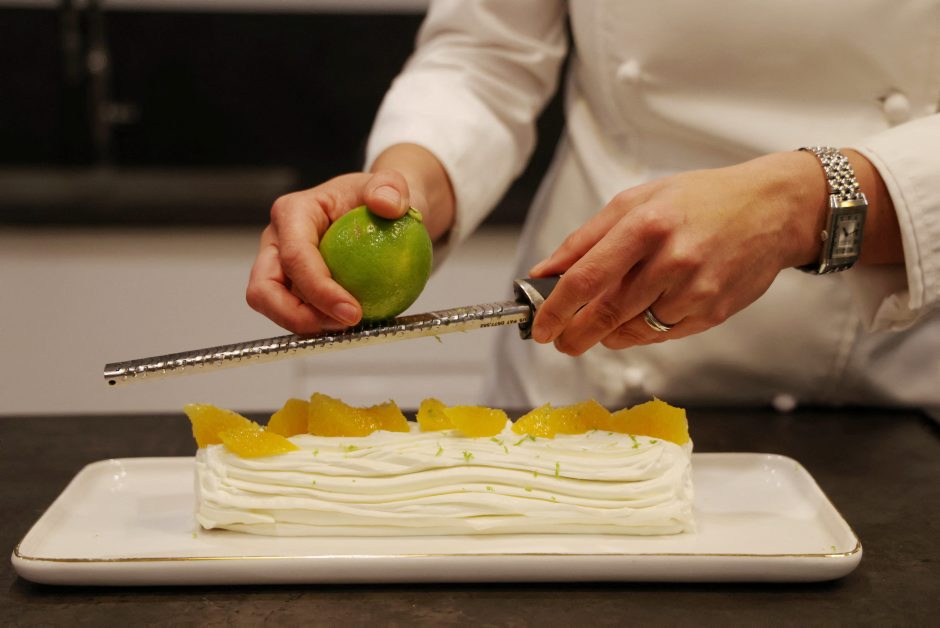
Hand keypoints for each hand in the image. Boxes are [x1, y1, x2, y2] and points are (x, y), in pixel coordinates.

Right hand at [246, 170, 417, 333]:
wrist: (381, 213)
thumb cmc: (379, 199)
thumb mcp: (392, 185)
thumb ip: (392, 187)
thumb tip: (388, 205)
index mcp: (293, 213)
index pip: (295, 256)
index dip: (319, 290)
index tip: (353, 311)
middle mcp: (277, 242)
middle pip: (263, 289)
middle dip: (295, 316)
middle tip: (342, 325)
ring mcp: (280, 268)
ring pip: (274, 307)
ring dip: (306, 325)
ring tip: (349, 326)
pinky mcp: (292, 288)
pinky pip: (297, 313)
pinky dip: (318, 325)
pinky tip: (352, 327)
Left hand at [527, 151, 828, 355]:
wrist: (773, 209)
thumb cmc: (701, 200)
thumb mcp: (637, 201)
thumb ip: (586, 239)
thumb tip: (544, 271)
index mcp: (645, 225)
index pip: (585, 279)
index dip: (554, 309)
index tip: (539, 327)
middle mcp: (671, 259)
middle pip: (605, 314)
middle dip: (574, 334)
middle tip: (561, 340)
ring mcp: (695, 290)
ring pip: (632, 331)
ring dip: (609, 333)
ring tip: (604, 320)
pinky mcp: (713, 312)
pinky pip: (662, 336)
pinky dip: (642, 332)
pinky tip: (643, 314)